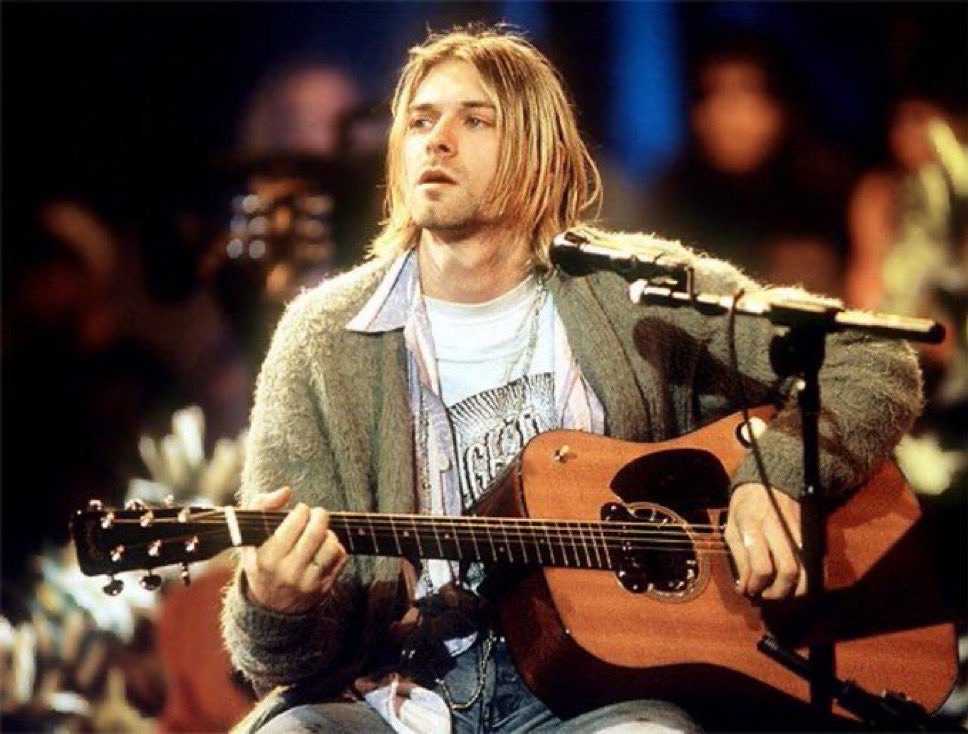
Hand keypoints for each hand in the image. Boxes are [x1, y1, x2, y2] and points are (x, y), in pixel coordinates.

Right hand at [240, 486, 348, 613]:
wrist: (270, 606)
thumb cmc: (261, 561)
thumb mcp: (249, 537)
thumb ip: (260, 506)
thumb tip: (286, 491)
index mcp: (267, 558)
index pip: (294, 523)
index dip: (302, 510)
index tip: (300, 510)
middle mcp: (287, 572)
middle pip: (315, 533)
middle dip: (320, 516)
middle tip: (317, 514)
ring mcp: (306, 582)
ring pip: (331, 546)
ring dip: (329, 533)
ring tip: (321, 533)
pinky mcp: (323, 588)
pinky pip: (340, 559)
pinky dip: (337, 548)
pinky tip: (325, 548)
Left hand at [724, 483, 804, 599]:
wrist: (770, 480)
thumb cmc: (745, 506)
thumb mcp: (731, 527)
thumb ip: (739, 558)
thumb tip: (745, 586)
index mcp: (753, 526)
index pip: (761, 565)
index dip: (756, 585)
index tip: (750, 591)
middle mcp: (778, 529)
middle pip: (788, 570)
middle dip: (779, 592)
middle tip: (768, 596)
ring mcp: (797, 530)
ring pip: (806, 568)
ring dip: (797, 589)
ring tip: (783, 593)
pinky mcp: (810, 532)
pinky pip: (816, 561)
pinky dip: (811, 578)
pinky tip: (798, 584)